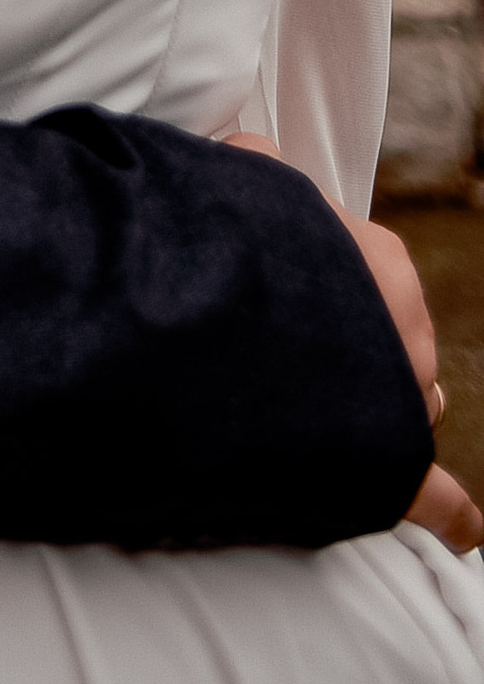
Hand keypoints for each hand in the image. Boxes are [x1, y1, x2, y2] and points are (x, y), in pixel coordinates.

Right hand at [224, 143, 483, 551]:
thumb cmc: (231, 252)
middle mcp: (409, 332)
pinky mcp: (394, 469)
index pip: (365, 262)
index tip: (273, 281)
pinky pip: (435, 499)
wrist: (224, 337)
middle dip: (357, 345)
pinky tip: (465, 531)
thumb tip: (249, 152)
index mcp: (381, 262)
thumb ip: (253, 170)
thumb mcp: (239, 186)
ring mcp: (406, 400)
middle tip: (288, 346)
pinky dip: (448, 514)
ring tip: (329, 413)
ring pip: (414, 402)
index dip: (314, 272)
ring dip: (386, 406)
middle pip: (394, 338)